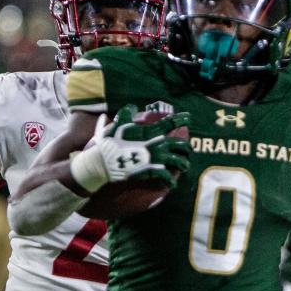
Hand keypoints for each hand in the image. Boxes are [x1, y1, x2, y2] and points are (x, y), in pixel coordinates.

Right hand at [70, 105, 191, 191]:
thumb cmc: (108, 143)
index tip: (188, 117)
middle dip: (186, 147)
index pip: (167, 124)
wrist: (101, 162)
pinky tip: (172, 183)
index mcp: (147, 132)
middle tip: (188, 149)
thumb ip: (125, 115)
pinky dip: (171, 180)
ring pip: (177, 160)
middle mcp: (154, 144)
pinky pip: (166, 176)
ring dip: (183, 163)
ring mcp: (153, 159)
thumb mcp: (116, 125)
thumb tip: (132, 107)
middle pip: (178, 144)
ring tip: (185, 166)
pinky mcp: (150, 172)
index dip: (179, 119)